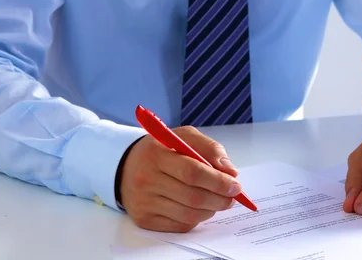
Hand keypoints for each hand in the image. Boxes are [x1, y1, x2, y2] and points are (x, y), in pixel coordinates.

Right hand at [119, 127, 240, 231]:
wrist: (126, 166)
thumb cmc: (162, 150)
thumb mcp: (184, 137)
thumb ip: (210, 148)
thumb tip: (230, 171)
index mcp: (157, 154)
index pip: (192, 172)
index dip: (218, 181)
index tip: (235, 185)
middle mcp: (147, 179)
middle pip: (193, 197)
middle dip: (220, 199)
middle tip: (232, 197)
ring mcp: (144, 202)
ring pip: (189, 214)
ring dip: (211, 210)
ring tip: (218, 201)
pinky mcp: (145, 219)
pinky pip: (180, 225)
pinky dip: (197, 218)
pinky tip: (200, 207)